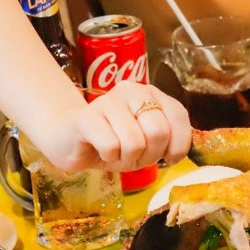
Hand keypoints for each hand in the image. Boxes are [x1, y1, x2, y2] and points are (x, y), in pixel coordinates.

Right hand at [32, 82, 192, 172]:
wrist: (69, 139)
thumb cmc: (113, 141)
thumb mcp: (146, 142)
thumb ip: (167, 139)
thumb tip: (180, 152)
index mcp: (151, 93)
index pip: (179, 116)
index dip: (178, 145)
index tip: (167, 157)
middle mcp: (132, 90)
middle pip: (158, 131)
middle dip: (149, 155)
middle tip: (134, 156)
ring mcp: (108, 101)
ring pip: (135, 142)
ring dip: (126, 159)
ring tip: (116, 154)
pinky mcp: (87, 116)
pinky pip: (111, 146)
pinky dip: (108, 157)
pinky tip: (100, 150)